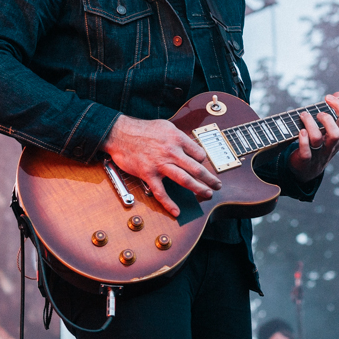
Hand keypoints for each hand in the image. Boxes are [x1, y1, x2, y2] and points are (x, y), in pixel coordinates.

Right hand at [102, 115, 221, 216]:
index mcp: (177, 138)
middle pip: (197, 168)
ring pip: (185, 180)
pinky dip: (169, 204)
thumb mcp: (166, 126)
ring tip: (207, 194)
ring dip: (199, 189)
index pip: (199, 153)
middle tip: (217, 185)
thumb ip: (179, 137)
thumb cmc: (142, 129)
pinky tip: (176, 211)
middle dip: (210, 178)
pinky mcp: (149, 174)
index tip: (203, 166)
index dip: (203, 161)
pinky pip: (161, 192)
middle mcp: (172, 152)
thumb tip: (190, 147)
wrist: (120, 133)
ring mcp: (160, 164)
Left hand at [288, 93, 338, 181]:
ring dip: (309, 124)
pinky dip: (302, 141)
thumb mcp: (328, 129)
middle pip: (335, 133)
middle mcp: (331, 146)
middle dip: (326, 119)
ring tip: (303, 116)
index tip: (328, 97)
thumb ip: (334, 111)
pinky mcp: (306, 161)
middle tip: (317, 113)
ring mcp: (319, 154)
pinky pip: (306, 152)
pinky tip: (300, 132)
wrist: (307, 170)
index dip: (338, 106)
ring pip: (317, 139)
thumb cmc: (318, 144)